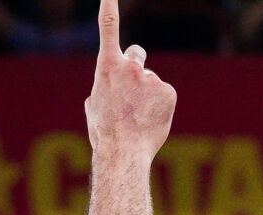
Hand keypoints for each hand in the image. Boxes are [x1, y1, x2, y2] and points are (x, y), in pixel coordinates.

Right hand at [84, 0, 175, 159]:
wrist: (123, 152)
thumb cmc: (104, 133)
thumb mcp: (94, 107)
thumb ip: (103, 89)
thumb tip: (107, 92)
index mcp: (107, 67)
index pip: (108, 28)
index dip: (109, 6)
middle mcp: (130, 67)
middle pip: (137, 53)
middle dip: (135, 66)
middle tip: (132, 89)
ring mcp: (151, 78)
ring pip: (150, 82)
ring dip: (146, 95)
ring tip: (138, 117)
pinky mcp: (168, 90)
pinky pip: (163, 94)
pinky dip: (159, 105)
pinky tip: (150, 120)